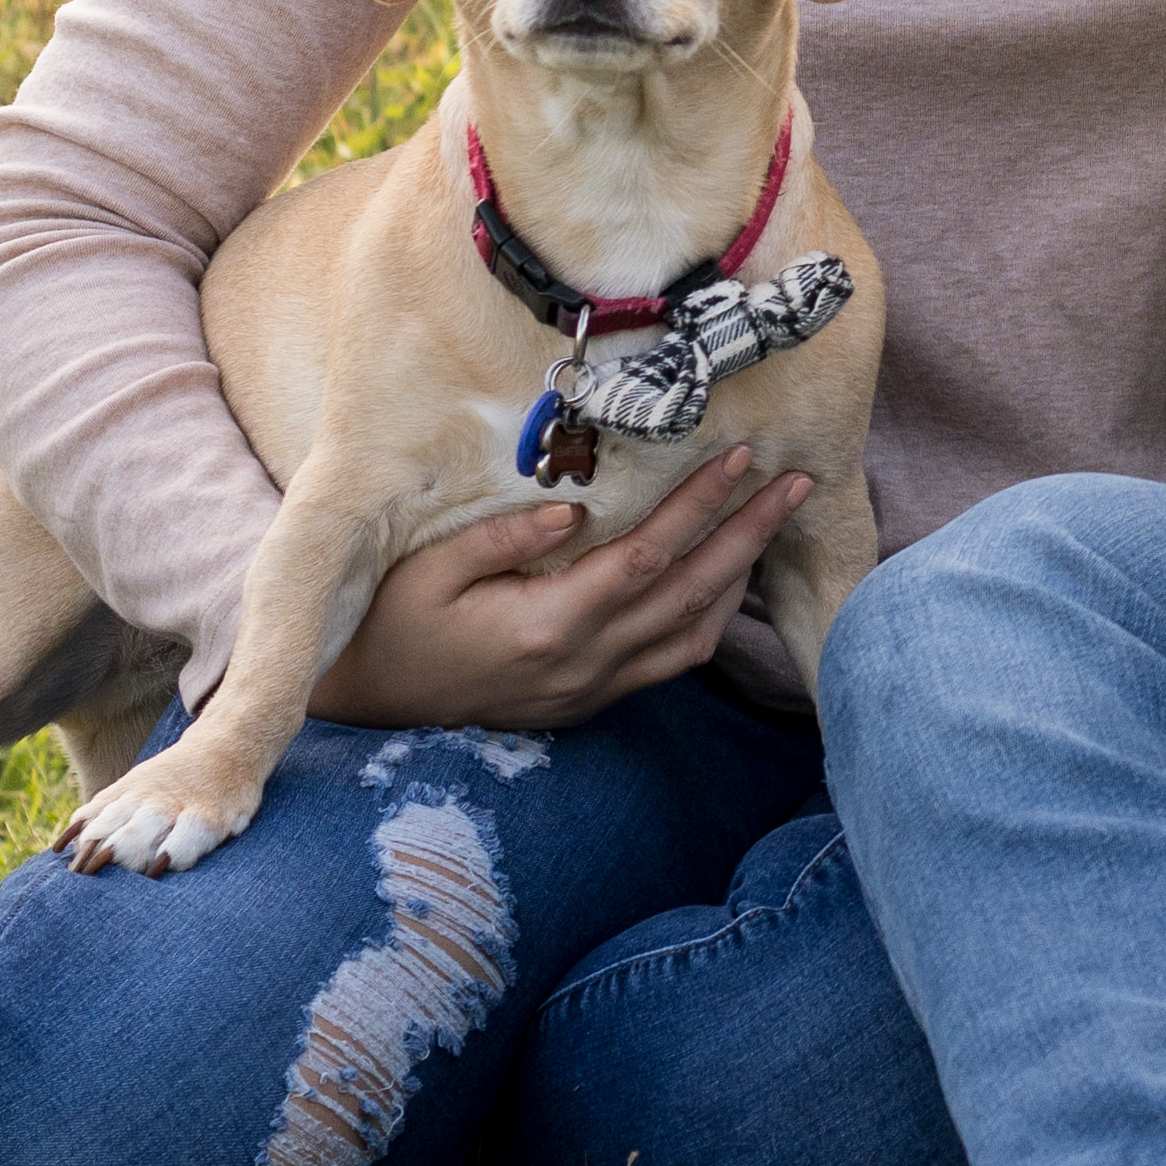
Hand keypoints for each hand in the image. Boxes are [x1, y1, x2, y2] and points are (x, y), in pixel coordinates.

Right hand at [312, 446, 799, 725]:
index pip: (648, 557)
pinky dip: (708, 620)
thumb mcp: (427, 568)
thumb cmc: (390, 626)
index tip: (742, 457)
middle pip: (691, 595)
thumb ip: (502, 536)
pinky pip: (669, 664)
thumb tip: (573, 512)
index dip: (702, 507)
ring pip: (694, 637)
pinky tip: (724, 582)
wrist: (368, 708)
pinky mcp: (588, 702)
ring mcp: (590, 690)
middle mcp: (583, 664)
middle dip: (749, 535)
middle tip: (797, 484)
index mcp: (547, 624)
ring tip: (771, 523)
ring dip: (741, 580)